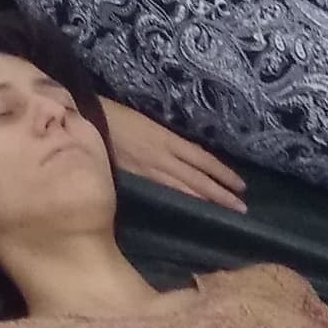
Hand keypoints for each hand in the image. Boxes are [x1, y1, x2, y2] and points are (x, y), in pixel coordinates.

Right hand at [105, 101, 247, 210]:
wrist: (85, 120)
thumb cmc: (115, 115)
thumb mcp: (146, 122)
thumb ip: (165, 140)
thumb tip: (185, 155)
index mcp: (165, 138)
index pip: (202, 158)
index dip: (222, 172)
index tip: (240, 185)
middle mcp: (161, 156)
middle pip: (198, 179)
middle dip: (221, 194)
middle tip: (242, 208)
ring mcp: (148, 170)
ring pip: (184, 189)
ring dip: (206, 201)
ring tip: (226, 212)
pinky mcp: (135, 179)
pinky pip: (164, 193)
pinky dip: (181, 202)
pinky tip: (191, 209)